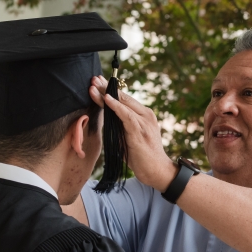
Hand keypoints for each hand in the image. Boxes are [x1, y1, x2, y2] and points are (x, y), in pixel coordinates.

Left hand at [89, 76, 176, 191]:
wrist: (157, 171)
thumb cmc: (142, 157)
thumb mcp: (129, 138)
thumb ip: (121, 127)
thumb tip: (106, 119)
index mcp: (144, 116)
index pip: (125, 99)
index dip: (111, 90)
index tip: (98, 83)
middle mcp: (145, 116)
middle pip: (123, 98)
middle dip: (107, 87)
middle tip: (94, 79)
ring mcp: (144, 122)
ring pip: (123, 104)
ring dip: (106, 94)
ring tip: (94, 86)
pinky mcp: (140, 131)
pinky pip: (126, 115)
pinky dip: (115, 106)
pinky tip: (106, 99)